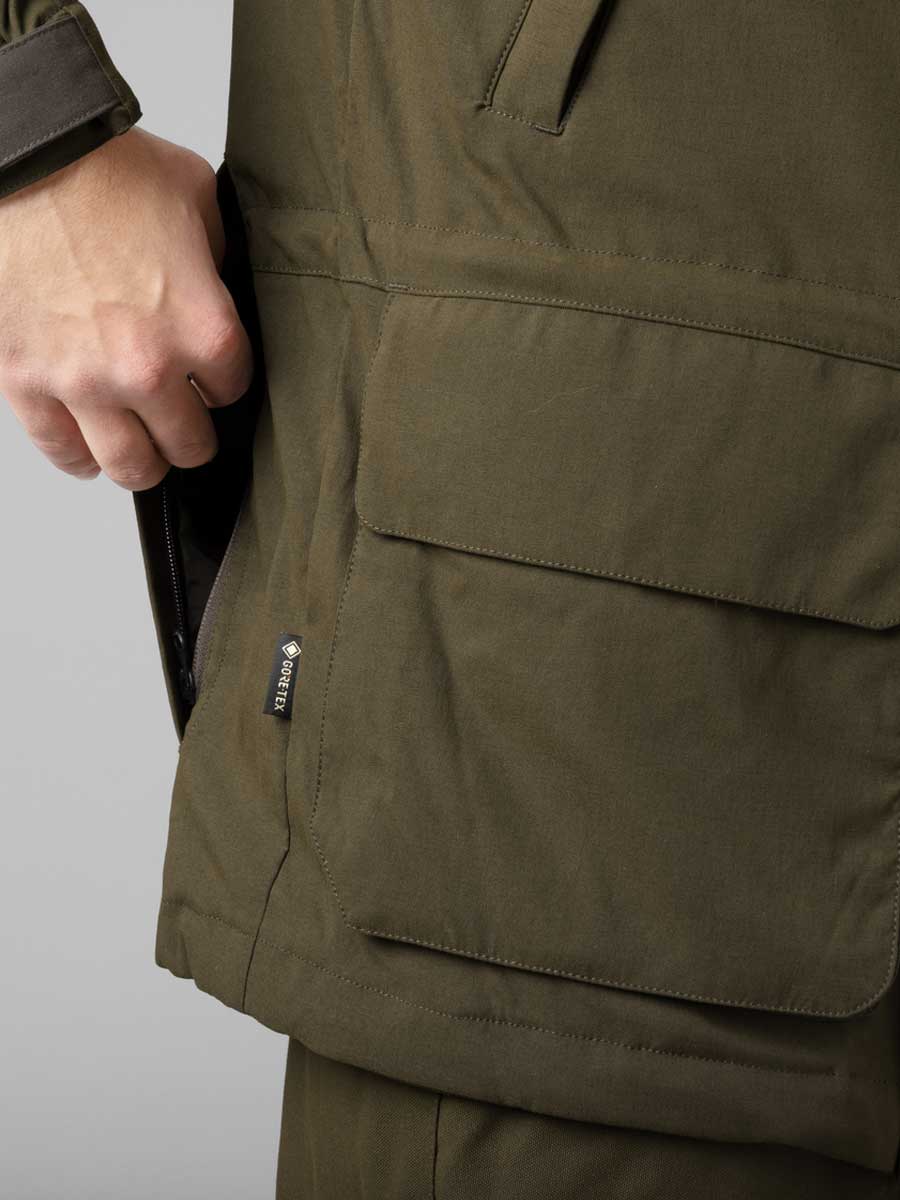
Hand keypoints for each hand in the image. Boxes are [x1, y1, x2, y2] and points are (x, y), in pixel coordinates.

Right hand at [0, 127, 253, 489]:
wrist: (22, 160)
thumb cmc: (101, 169)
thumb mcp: (194, 197)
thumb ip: (218, 255)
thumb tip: (216, 283)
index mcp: (203, 327)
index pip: (235, 390)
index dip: (225, 381)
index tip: (212, 373)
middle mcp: (149, 368)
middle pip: (190, 445)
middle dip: (192, 433)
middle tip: (184, 419)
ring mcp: (85, 382)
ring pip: (132, 468)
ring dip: (145, 462)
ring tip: (144, 445)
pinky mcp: (28, 382)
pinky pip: (62, 452)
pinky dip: (80, 459)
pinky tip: (90, 450)